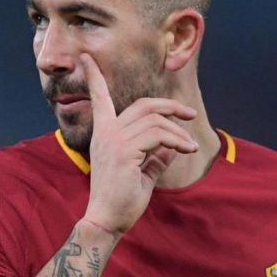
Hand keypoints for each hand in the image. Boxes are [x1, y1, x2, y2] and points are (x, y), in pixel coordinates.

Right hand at [79, 53, 197, 235]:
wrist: (106, 220)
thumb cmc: (121, 200)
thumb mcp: (141, 173)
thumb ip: (154, 157)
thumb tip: (172, 147)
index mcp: (104, 135)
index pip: (100, 99)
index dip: (95, 76)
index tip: (86, 57)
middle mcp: (106, 133)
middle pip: (143, 105)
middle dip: (170, 106)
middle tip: (190, 115)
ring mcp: (114, 140)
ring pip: (155, 120)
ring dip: (179, 131)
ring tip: (190, 146)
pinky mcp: (124, 151)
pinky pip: (158, 135)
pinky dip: (177, 140)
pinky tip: (187, 150)